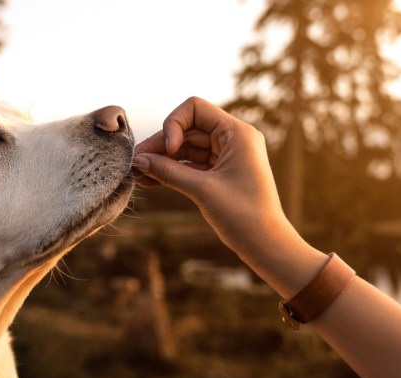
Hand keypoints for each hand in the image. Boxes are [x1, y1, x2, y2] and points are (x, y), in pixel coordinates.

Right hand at [133, 97, 297, 267]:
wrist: (265, 245)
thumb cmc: (243, 216)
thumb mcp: (202, 190)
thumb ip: (168, 172)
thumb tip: (138, 160)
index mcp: (237, 133)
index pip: (195, 109)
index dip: (174, 124)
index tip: (168, 150)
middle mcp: (233, 139)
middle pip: (187, 130)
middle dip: (161, 146)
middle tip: (135, 163)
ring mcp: (227, 156)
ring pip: (186, 149)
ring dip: (163, 160)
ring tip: (137, 175)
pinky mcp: (221, 173)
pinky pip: (191, 165)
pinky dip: (172, 171)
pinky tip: (150, 180)